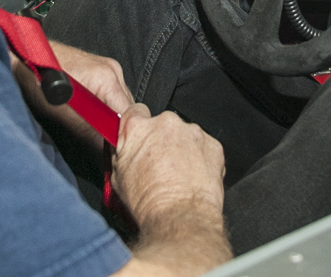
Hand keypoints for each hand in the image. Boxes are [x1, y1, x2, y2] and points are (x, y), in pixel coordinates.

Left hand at [11, 42, 132, 144]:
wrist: (24, 54)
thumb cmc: (36, 78)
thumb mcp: (62, 113)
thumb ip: (87, 132)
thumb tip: (104, 151)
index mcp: (107, 77)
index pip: (128, 116)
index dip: (121, 136)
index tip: (112, 151)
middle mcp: (113, 70)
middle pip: (126, 110)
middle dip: (116, 128)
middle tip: (102, 144)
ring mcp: (108, 68)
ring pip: (119, 103)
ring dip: (110, 118)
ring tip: (93, 128)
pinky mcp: (102, 69)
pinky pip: (112, 95)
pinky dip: (104, 108)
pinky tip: (90, 113)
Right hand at [112, 104, 225, 231]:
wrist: (180, 218)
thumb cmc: (149, 202)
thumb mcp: (117, 177)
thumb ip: (120, 152)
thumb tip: (121, 147)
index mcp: (138, 127)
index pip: (135, 112)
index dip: (136, 126)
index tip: (139, 136)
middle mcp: (166, 123)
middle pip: (162, 124)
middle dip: (161, 141)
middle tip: (159, 166)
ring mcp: (192, 132)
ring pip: (185, 136)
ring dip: (182, 150)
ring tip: (177, 177)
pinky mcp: (212, 145)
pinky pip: (204, 147)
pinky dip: (201, 159)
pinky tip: (193, 178)